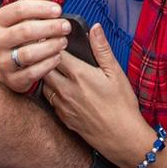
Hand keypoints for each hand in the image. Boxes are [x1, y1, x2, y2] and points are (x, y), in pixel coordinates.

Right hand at [0, 0, 68, 93]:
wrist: (11, 65)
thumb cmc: (21, 34)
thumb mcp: (26, 15)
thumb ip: (38, 0)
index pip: (20, 9)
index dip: (41, 8)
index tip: (59, 10)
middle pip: (25, 30)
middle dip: (50, 27)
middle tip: (66, 26)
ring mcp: (2, 60)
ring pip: (28, 53)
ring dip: (51, 46)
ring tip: (63, 42)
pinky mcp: (11, 78)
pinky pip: (32, 72)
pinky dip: (48, 64)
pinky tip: (57, 57)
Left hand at [42, 24, 150, 166]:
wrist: (122, 139)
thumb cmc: (122, 105)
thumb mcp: (116, 73)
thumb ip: (102, 49)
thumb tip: (94, 28)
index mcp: (79, 74)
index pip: (55, 52)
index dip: (52, 42)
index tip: (54, 36)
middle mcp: (65, 89)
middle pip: (44, 67)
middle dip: (45, 58)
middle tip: (51, 51)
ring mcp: (62, 105)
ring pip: (44, 84)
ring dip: (46, 75)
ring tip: (54, 68)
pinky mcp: (63, 118)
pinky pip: (49, 100)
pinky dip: (51, 91)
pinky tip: (61, 88)